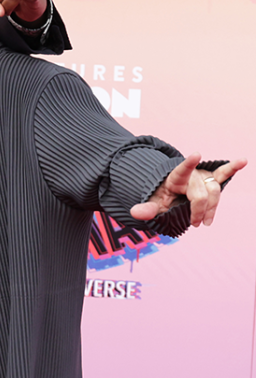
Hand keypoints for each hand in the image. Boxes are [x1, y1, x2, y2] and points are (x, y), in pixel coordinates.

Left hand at [130, 153, 246, 227]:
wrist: (170, 193)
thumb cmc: (162, 197)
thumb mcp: (153, 204)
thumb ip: (146, 208)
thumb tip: (134, 213)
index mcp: (175, 177)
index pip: (181, 170)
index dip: (189, 163)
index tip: (196, 154)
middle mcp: (191, 174)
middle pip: (201, 193)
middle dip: (199, 210)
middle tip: (194, 224)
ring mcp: (202, 176)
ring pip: (215, 192)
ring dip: (212, 208)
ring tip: (205, 222)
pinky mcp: (211, 180)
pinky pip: (224, 173)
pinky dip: (233, 167)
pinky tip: (243, 161)